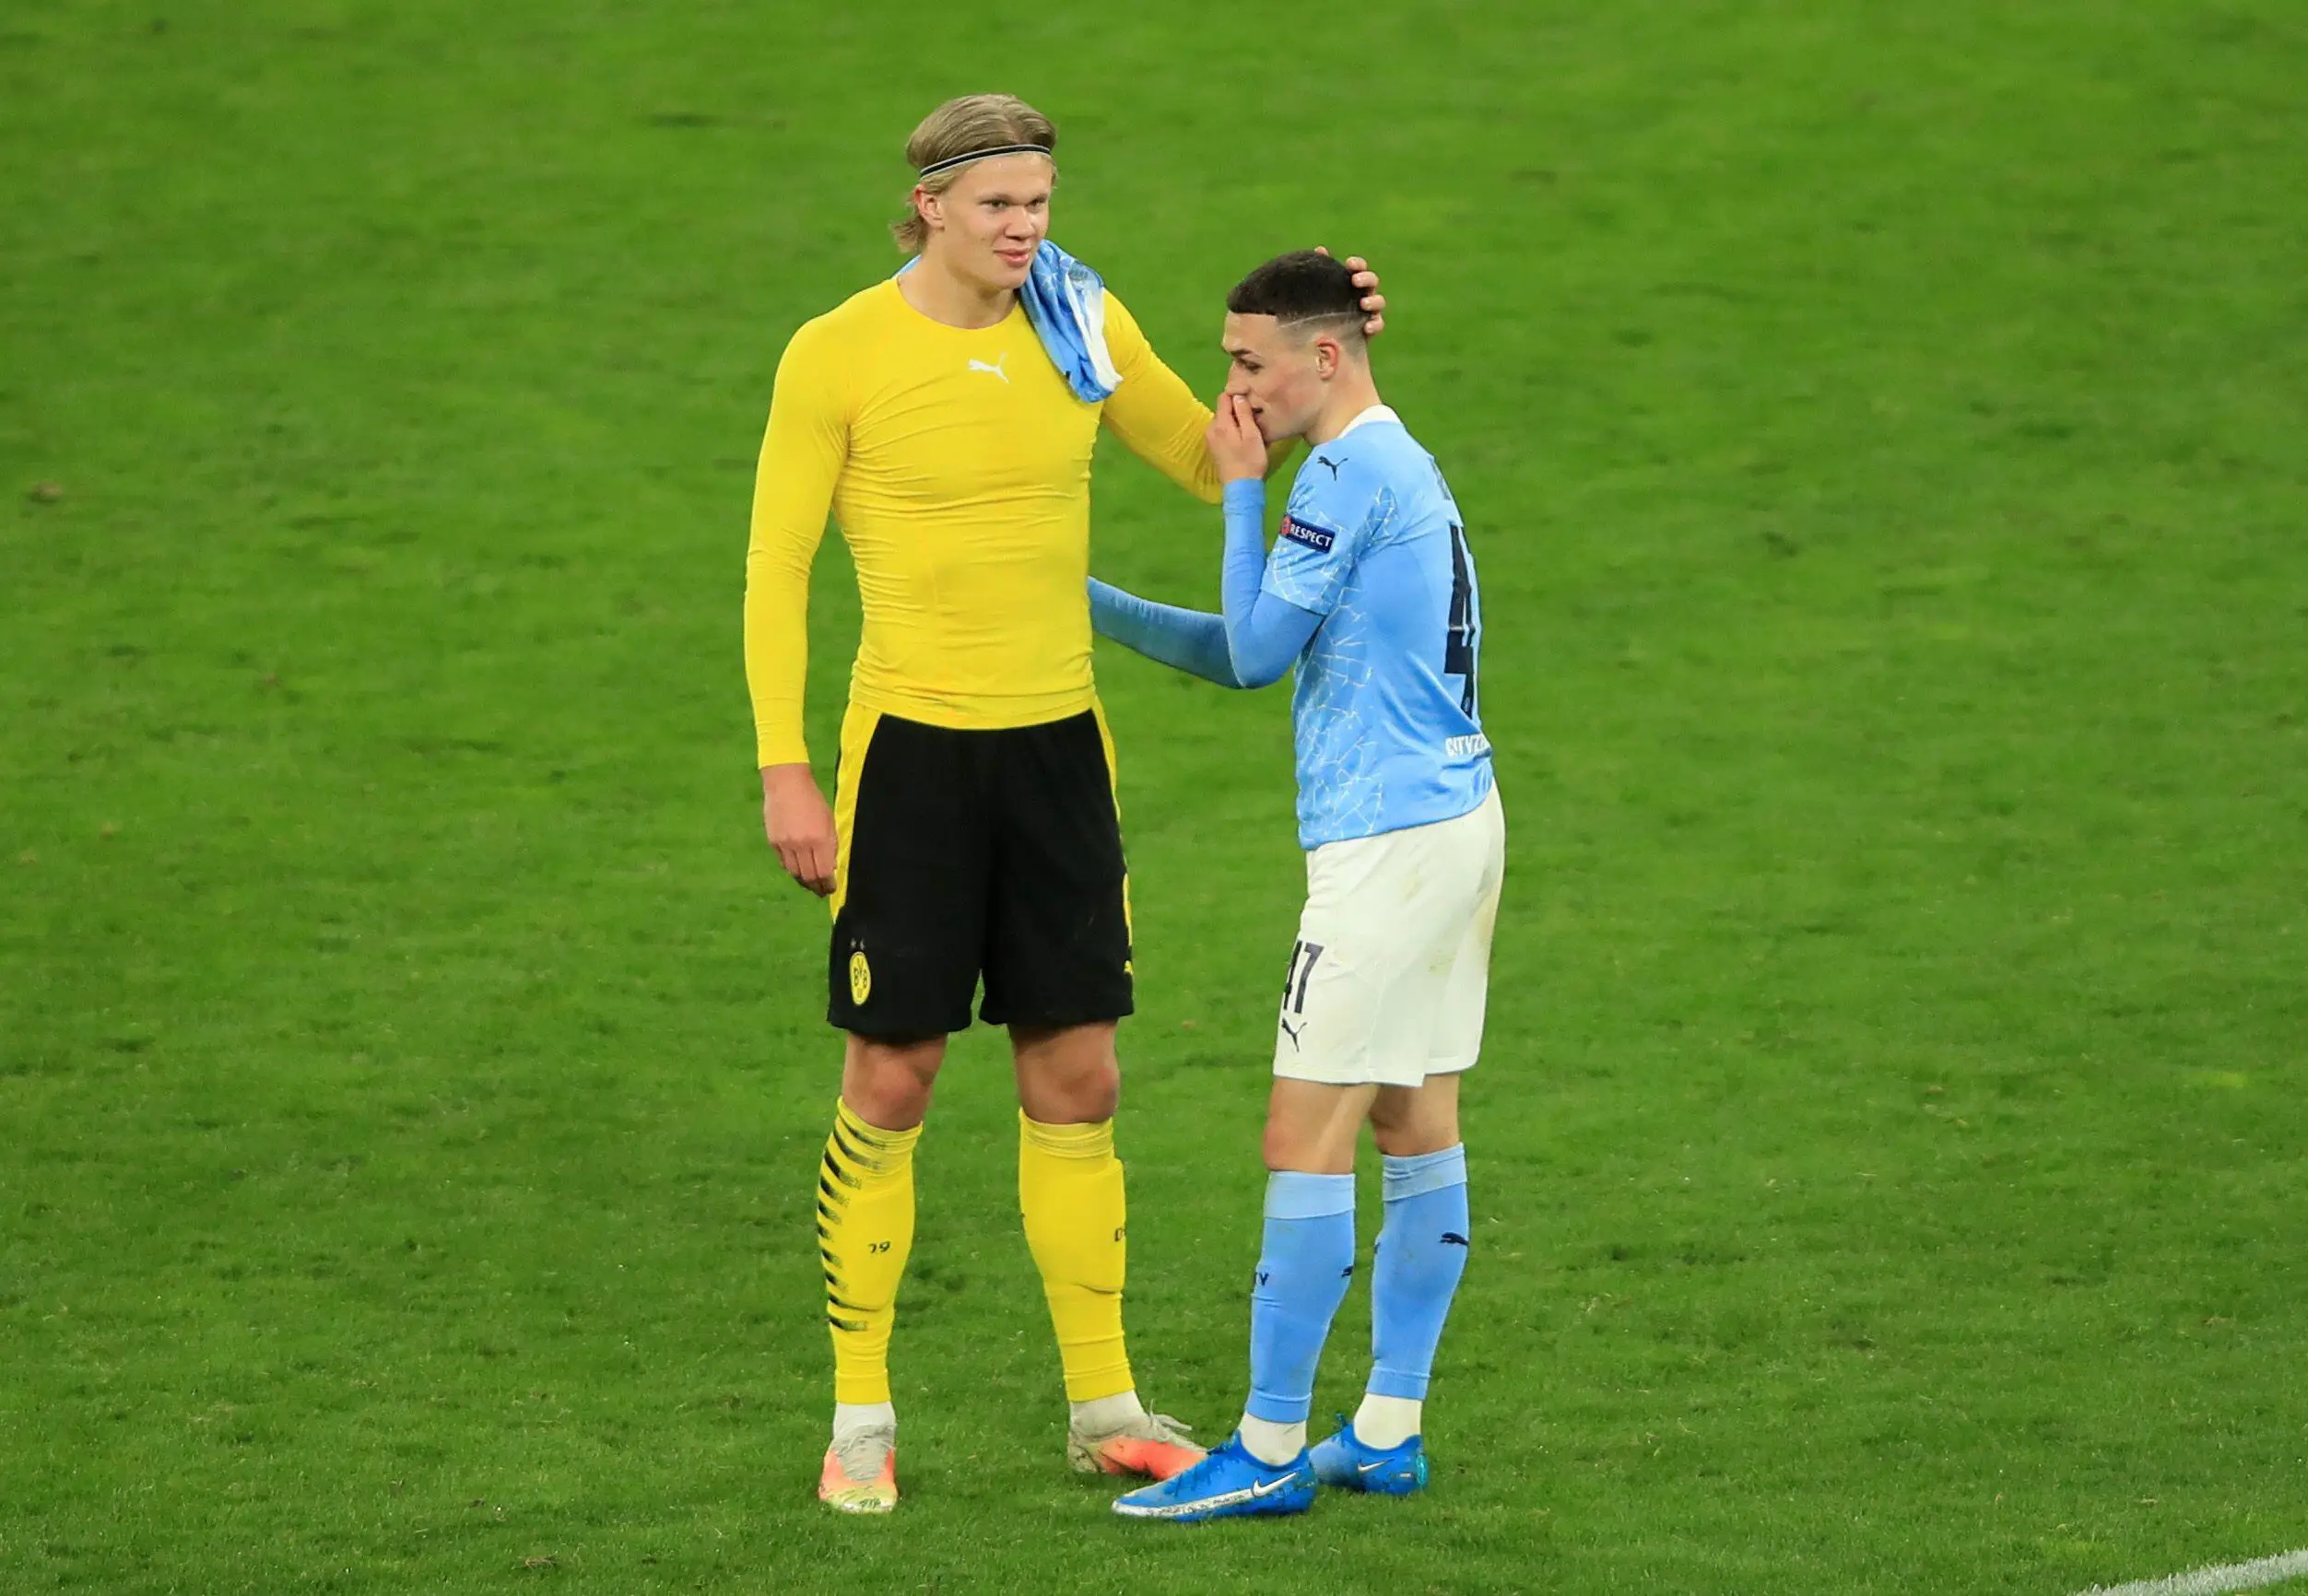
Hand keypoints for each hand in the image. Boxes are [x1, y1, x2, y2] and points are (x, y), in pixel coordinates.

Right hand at [761, 762, 836, 896]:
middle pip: (808, 876)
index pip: (823, 872)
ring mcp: (785, 844)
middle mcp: (801, 845)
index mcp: (819, 839)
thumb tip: (830, 868)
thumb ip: (831, 845)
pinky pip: (784, 862)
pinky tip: (798, 869)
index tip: (831, 888)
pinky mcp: (773, 842)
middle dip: (816, 887)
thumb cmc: (813, 800)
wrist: (786, 784)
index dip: (828, 884)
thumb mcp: (829, 821)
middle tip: (821, 891)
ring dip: (804, 881)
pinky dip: (792, 868)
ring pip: (794, 872)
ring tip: (810, 884)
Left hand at [1205, 393, 1269, 482]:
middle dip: (1236, 410)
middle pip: (1223, 409)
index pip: (1223, 397)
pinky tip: (1241, 440)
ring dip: (1234, 421)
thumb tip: (1237, 395)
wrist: (1241, 488)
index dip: (1237, 395)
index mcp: (1220, 424)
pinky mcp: (1212, 448)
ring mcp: (1210, 439)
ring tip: (1249, 430)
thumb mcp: (1252, 435)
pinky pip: (1221, 431)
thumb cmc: (1250, 461)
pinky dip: (1230, 431)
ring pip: (1222, 420)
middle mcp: (1210, 429)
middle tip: (1253, 418)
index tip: (1250, 401)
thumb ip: (1244, 414)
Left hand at [1316, 245, 1384, 336]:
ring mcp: (1368, 312)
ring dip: (1373, 301)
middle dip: (1366, 278)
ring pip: (1379, 302)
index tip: (1349, 263)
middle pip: (1372, 281)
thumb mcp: (1317, 292)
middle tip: (1355, 281)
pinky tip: (1366, 327)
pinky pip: (1379, 324)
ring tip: (1362, 304)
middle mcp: (1362, 294)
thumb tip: (1319, 249)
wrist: (1319, 341)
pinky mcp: (1369, 329)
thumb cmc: (1319, 311)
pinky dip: (1375, 324)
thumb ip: (1319, 272)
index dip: (1357, 264)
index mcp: (1351, 282)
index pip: (1359, 268)